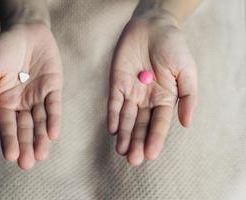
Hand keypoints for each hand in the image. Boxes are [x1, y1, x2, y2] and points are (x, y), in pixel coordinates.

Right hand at [0, 23, 62, 169]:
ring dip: (41, 138)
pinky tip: (53, 134)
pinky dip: (54, 120)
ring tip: (41, 155)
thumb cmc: (3, 49)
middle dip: (26, 146)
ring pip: (40, 122)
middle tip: (27, 164)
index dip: (8, 140)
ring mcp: (38, 97)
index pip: (6, 125)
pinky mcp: (53, 88)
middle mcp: (21, 103)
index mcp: (4, 101)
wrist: (25, 29)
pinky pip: (53, 106)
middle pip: (24, 128)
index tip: (10, 156)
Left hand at [108, 12, 196, 165]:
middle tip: (132, 159)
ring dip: (124, 135)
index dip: (155, 139)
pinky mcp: (117, 83)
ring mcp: (131, 92)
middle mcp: (147, 100)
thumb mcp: (187, 71)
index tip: (151, 155)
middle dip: (137, 142)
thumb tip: (186, 124)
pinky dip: (113, 116)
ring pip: (127, 118)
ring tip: (121, 150)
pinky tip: (113, 130)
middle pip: (141, 125)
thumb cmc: (174, 47)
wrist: (153, 26)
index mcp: (165, 99)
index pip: (159, 123)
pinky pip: (114, 103)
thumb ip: (188, 97)